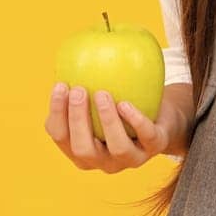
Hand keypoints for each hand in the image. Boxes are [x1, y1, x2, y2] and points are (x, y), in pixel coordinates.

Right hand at [43, 82, 186, 172]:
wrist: (158, 118)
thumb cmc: (119, 104)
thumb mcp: (97, 98)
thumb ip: (82, 86)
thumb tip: (67, 55)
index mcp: (81, 150)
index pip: (60, 136)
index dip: (57, 113)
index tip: (60, 85)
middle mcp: (103, 161)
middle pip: (83, 149)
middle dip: (78, 120)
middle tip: (78, 90)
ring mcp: (130, 159)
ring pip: (117, 148)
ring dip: (107, 121)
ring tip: (102, 94)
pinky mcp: (154, 148)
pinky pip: (146, 137)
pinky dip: (135, 120)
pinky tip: (125, 103)